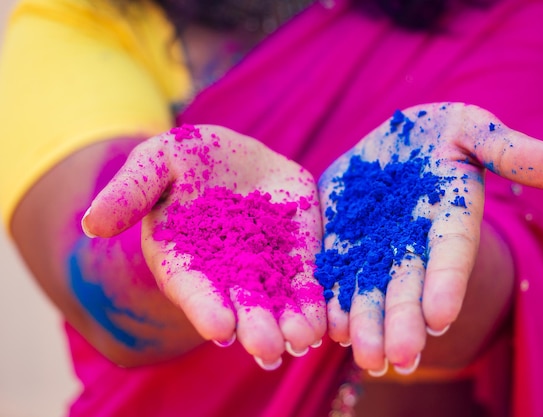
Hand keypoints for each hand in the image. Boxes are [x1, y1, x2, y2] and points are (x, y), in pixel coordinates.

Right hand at [82, 125, 325, 368]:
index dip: (204, 306)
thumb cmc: (188, 161)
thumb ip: (130, 190)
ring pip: (279, 299)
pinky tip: (329, 318)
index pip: (193, 287)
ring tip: (304, 338)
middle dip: (255, 325)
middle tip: (268, 348)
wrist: (234, 157)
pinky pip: (310, 278)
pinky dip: (319, 298)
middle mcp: (225, 271)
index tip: (218, 326)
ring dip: (293, 322)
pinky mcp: (299, 253)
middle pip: (240, 303)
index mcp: (186, 257)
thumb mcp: (158, 161)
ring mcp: (266, 265)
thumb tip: (91, 223)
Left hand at [315, 103, 542, 373]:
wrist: (390, 141)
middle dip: (403, 321)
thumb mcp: (470, 128)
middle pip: (409, 285)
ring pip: (370, 290)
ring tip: (360, 353)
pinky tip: (324, 325)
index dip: (447, 282)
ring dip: (365, 323)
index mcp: (449, 217)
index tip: (440, 316)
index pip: (451, 253)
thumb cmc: (438, 133)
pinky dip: (329, 300)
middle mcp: (413, 243)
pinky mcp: (339, 243)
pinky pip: (333, 274)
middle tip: (397, 357)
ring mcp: (374, 247)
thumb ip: (508, 149)